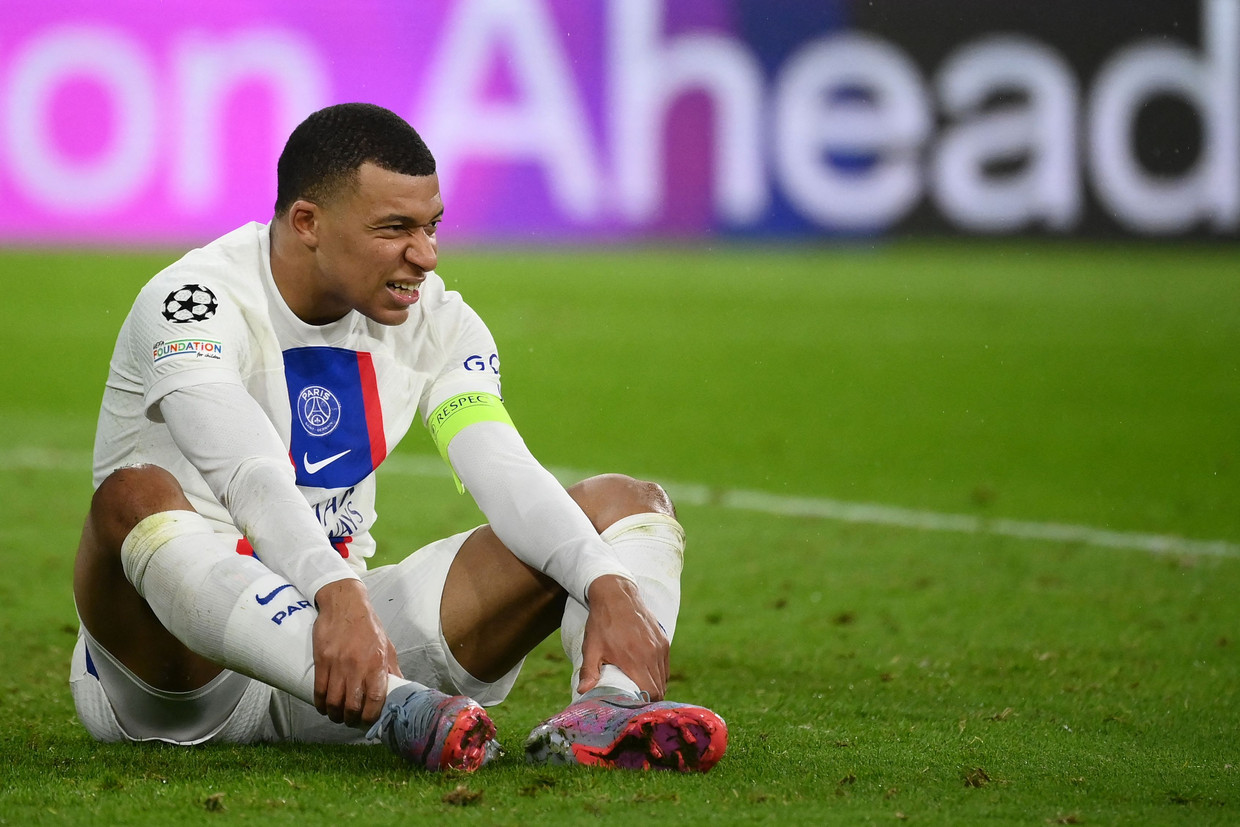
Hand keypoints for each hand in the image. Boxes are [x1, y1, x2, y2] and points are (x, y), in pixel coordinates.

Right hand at [311, 578, 402, 726]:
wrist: (344, 603)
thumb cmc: (368, 625)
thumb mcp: (387, 645)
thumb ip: (391, 668)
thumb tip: (399, 687)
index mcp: (377, 663)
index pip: (376, 699)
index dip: (371, 716)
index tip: (368, 722)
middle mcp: (357, 666)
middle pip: (352, 705)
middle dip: (351, 719)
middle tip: (351, 721)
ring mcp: (338, 664)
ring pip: (334, 701)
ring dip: (335, 714)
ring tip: (337, 716)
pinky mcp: (322, 660)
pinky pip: (319, 690)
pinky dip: (320, 704)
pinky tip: (323, 707)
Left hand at [578, 575, 669, 699]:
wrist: (616, 595)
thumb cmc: (601, 623)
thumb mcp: (591, 648)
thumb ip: (589, 672)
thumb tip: (582, 692)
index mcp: (635, 660)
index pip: (651, 692)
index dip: (645, 703)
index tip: (635, 706)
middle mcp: (652, 655)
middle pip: (659, 687)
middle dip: (650, 698)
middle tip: (637, 701)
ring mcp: (660, 647)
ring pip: (664, 677)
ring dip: (655, 685)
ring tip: (642, 689)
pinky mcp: (663, 640)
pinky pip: (665, 664)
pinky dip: (659, 672)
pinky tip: (647, 673)